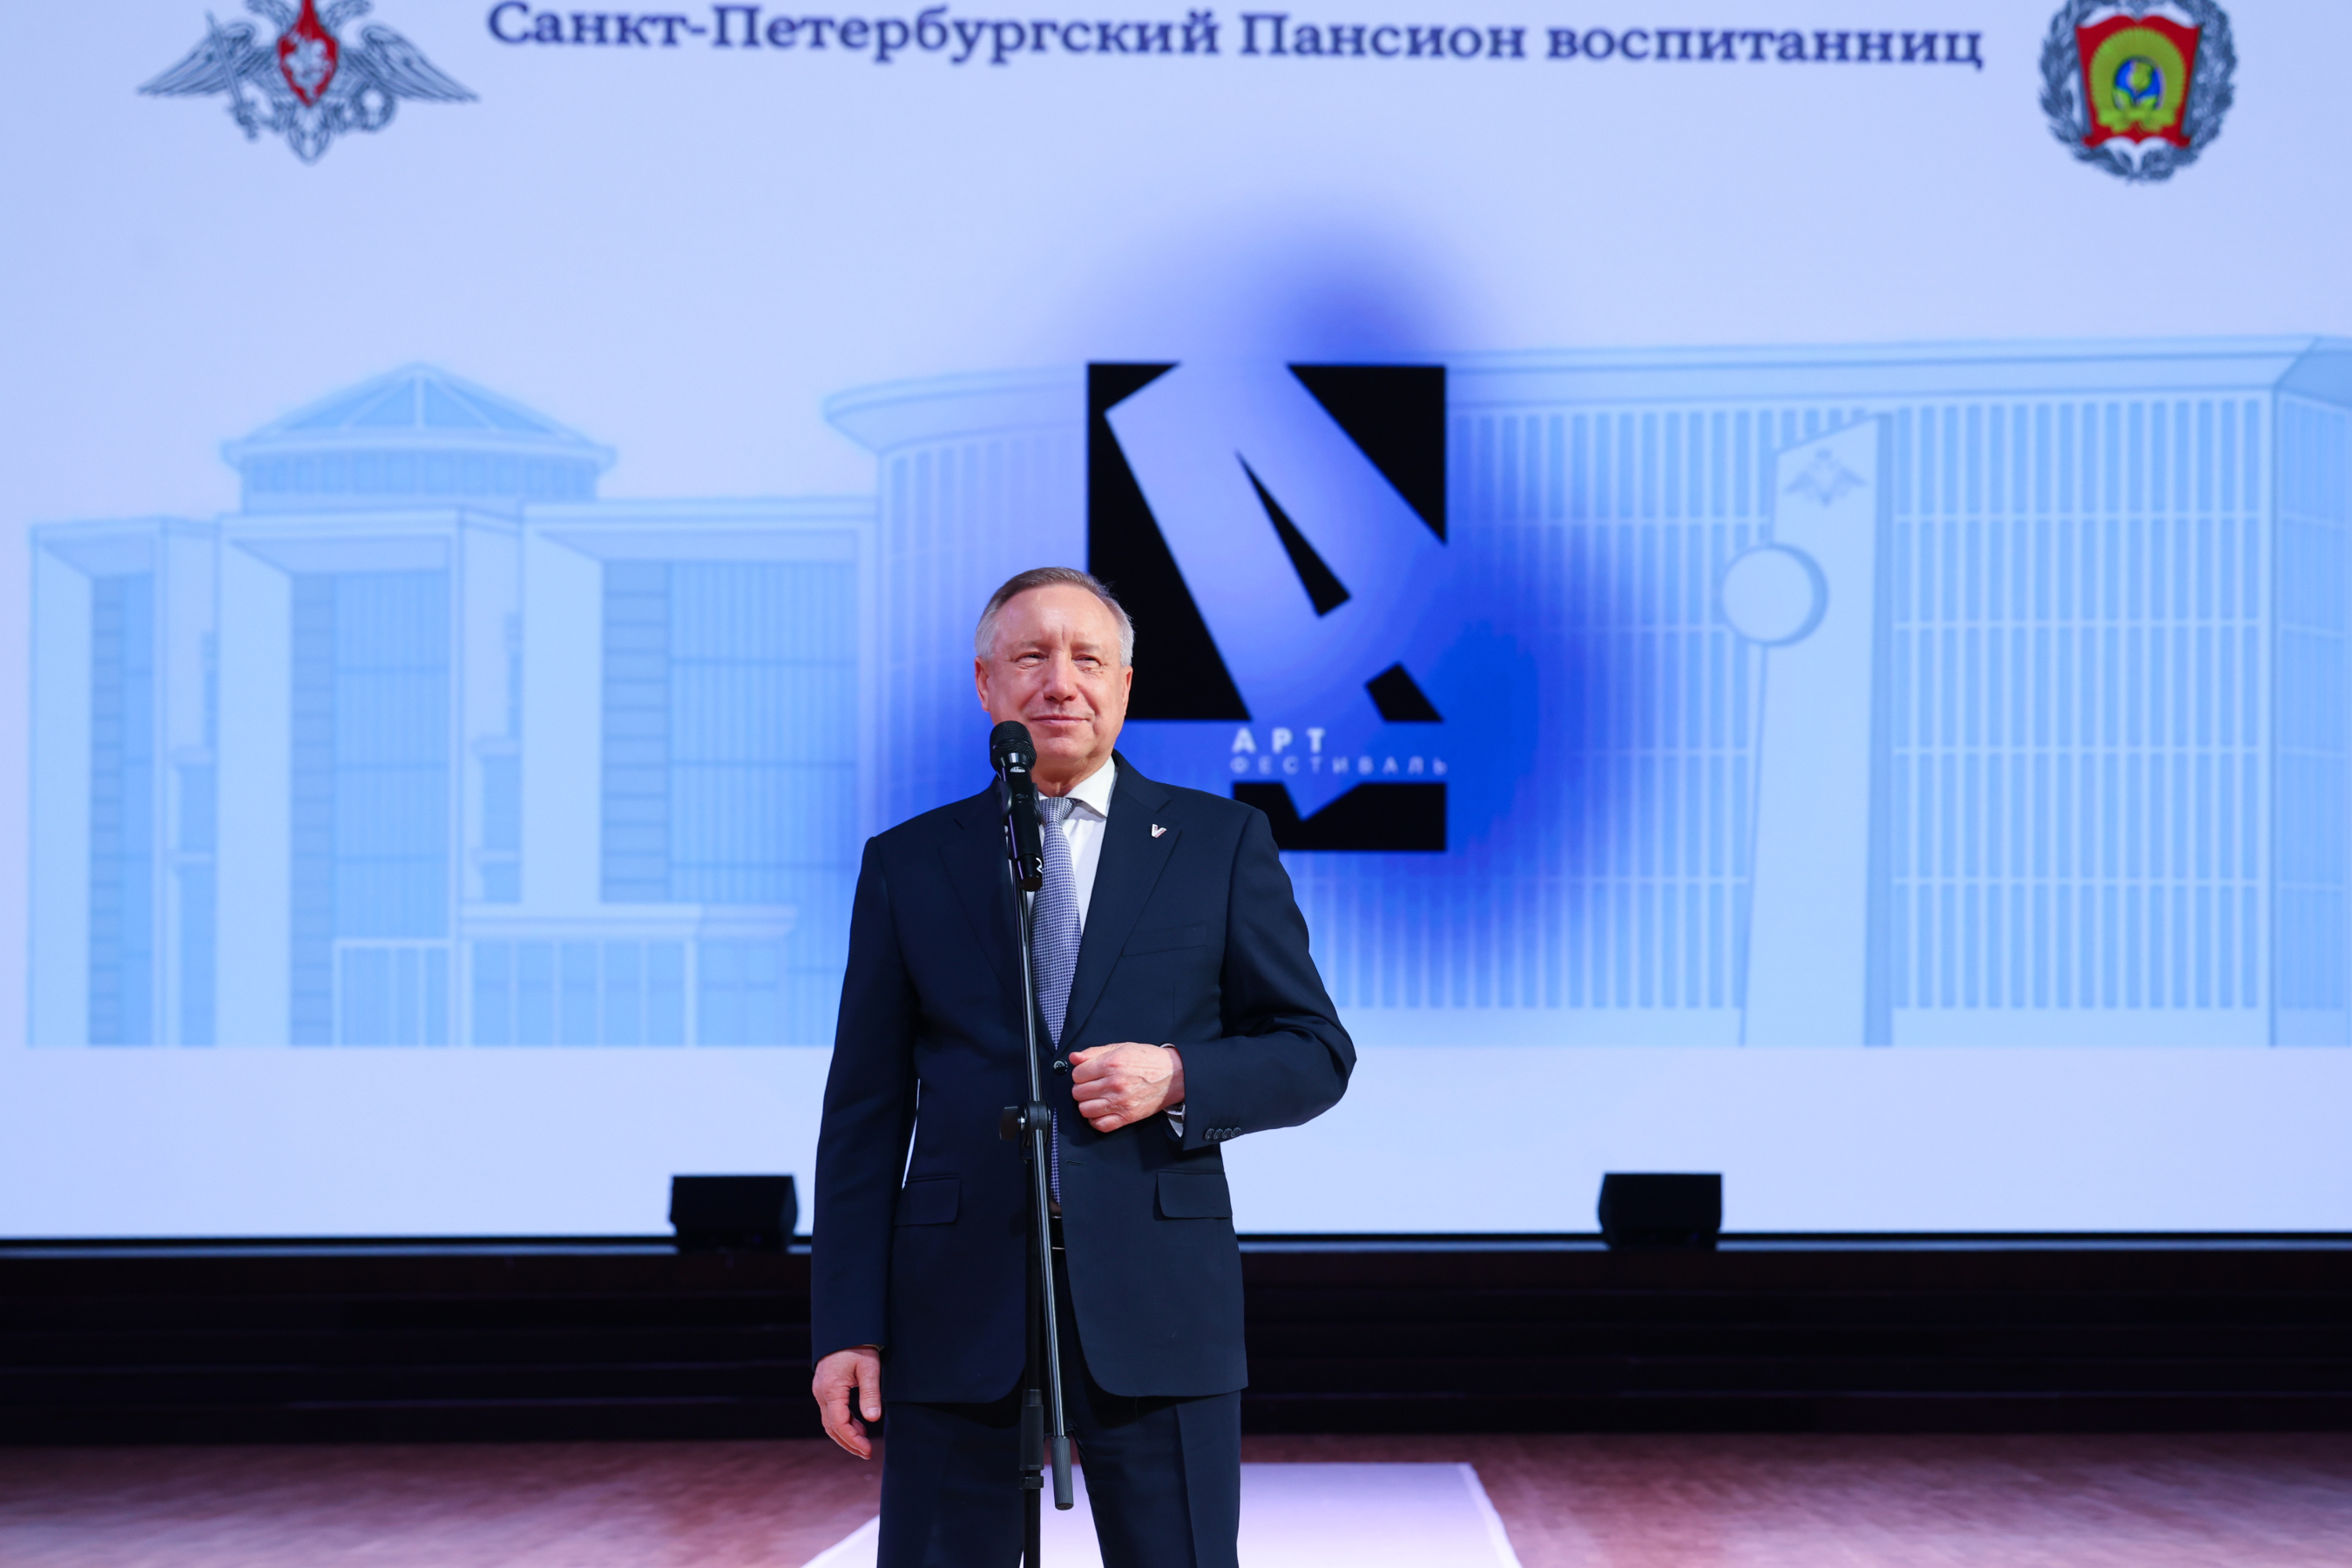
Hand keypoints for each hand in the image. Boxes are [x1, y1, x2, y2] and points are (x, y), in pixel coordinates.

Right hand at [812, 1345, 882, 1458]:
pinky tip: (859, 1426)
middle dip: (848, 1443)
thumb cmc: (859, 1346)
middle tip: (867, 1453)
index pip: (839, 1425)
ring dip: (846, 1434)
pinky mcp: (824, 1388)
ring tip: (864, 1443)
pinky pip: (831, 1412)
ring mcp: (820, 1391)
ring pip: (829, 1422)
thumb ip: (870, 1394)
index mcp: (831, 1390)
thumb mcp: (869, 1368)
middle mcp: (821, 1393)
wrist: (845, 1328)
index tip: (868, 1451)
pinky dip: (843, 1423)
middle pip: (831, 1427)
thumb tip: (873, 1420)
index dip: (853, 1441)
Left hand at [1067, 1043, 1183, 1131]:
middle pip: (1078, 1093)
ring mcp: (1120, 1102)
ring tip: (1096, 1098)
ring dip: (1087, 1104)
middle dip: (1082, 1088)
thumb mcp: (1121, 1047)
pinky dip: (1096, 1120)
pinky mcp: (1127, 1117)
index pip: (1077, 1074)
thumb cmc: (1149, 1060)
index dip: (1080, 1073)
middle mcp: (1114, 1083)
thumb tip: (1074, 1057)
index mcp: (1111, 1063)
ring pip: (1085, 1110)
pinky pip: (1100, 1125)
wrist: (1175, 1075)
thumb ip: (1094, 1052)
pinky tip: (1102, 1111)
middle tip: (1092, 1085)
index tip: (1087, 1074)